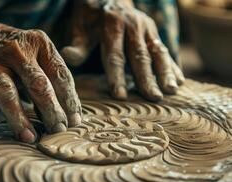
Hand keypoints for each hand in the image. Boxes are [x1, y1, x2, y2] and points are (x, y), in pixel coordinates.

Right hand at [0, 19, 81, 142]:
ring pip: (7, 93)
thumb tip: (70, 117)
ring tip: (30, 137)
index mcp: (39, 44)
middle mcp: (17, 51)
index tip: (74, 122)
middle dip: (50, 110)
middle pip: (37, 84)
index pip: (60, 74)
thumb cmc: (15, 54)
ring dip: (19, 117)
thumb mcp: (38, 54)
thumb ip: (53, 79)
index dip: (69, 100)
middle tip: (58, 131)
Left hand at [61, 0, 184, 100]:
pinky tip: (179, 81)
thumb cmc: (91, 16)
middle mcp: (132, 25)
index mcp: (112, 25)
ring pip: (157, 51)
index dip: (117, 76)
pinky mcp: (154, 31)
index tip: (120, 96)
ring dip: (165, 72)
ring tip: (171, 90)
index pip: (114, 55)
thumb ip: (78, 43)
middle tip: (154, 98)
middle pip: (140, 56)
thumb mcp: (80, 26)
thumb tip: (67, 56)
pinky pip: (164, 49)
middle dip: (147, 78)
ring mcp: (146, 27)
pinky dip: (172, 65)